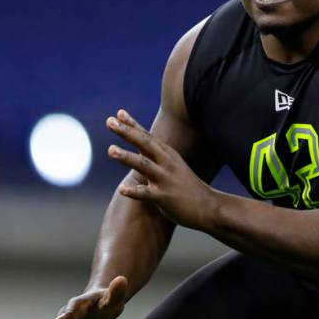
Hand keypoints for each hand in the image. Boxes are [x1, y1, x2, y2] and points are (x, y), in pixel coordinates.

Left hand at [106, 109, 216, 229]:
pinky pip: (146, 194)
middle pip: (144, 144)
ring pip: (143, 165)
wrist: (208, 206)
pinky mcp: (165, 197)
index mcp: (167, 154)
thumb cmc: (186, 186)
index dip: (132, 124)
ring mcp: (165, 179)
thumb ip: (156, 155)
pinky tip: (122, 190)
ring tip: (110, 150)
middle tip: (109, 122)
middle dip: (127, 132)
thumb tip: (139, 145)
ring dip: (126, 157)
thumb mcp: (173, 165)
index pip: (147, 136)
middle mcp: (166, 163)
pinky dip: (134, 191)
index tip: (118, 113)